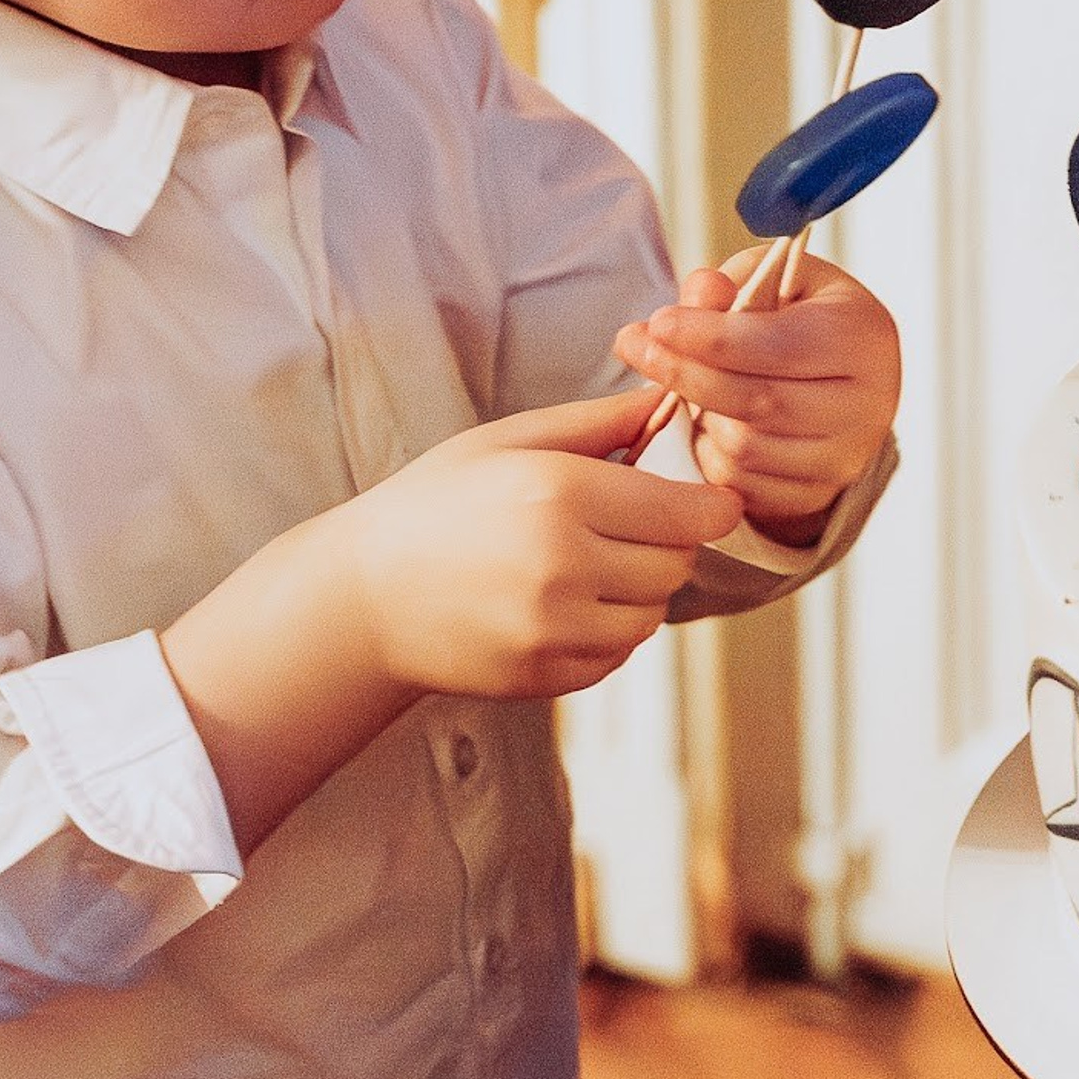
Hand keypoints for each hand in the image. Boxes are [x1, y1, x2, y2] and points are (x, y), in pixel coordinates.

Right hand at [338, 390, 743, 700]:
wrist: (366, 597)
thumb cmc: (437, 503)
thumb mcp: (508, 440)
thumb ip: (598, 422)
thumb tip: (670, 402)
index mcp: (558, 492)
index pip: (685, 511)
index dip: (709, 504)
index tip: (712, 499)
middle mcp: (563, 564)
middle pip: (677, 564)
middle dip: (667, 542)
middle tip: (629, 524)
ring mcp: (555, 629)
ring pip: (652, 613)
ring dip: (639, 589)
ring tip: (588, 562)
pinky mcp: (547, 676)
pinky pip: (618, 654)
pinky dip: (608, 629)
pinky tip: (563, 602)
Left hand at [614, 255, 899, 548]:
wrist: (839, 379)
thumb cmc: (799, 316)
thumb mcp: (774, 277)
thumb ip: (734, 281)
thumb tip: (698, 293)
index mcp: (862, 336)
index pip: (776, 346)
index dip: (709, 336)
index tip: (658, 321)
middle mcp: (867, 405)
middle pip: (756, 401)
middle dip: (684, 373)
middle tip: (635, 345)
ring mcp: (846, 459)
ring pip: (744, 449)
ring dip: (697, 417)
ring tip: (681, 384)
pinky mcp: (818, 496)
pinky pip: (742, 486)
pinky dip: (709, 454)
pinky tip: (703, 422)